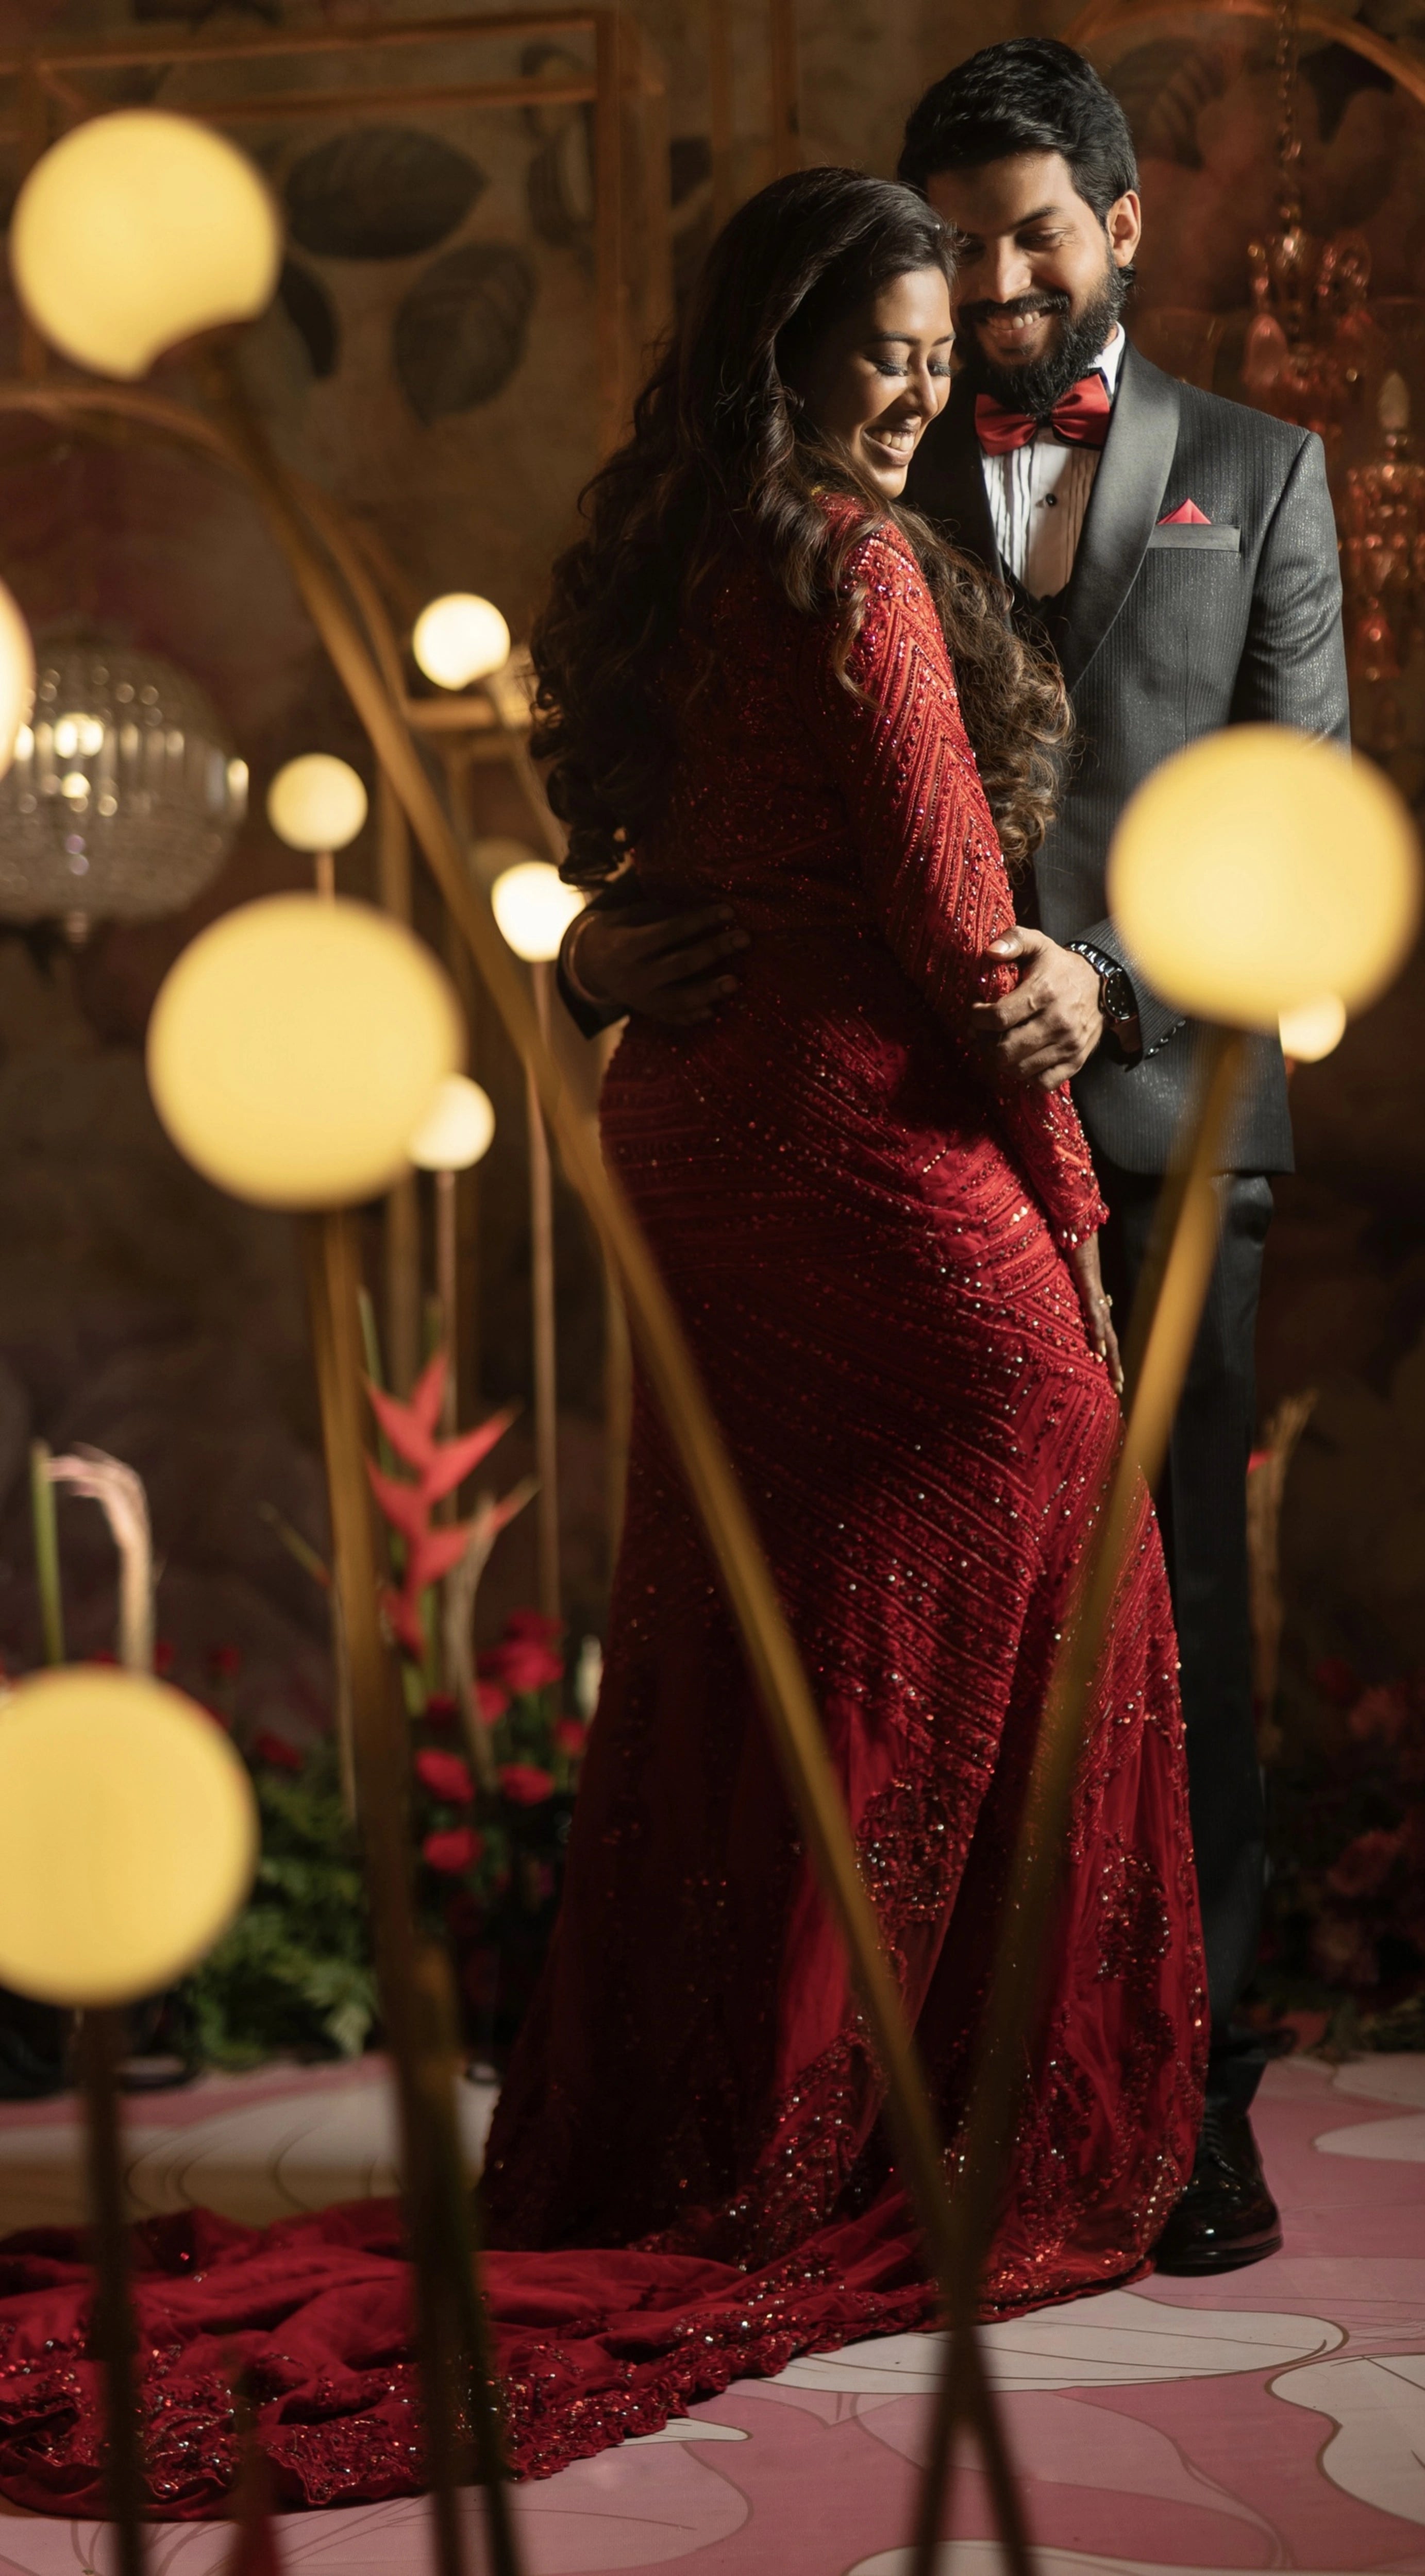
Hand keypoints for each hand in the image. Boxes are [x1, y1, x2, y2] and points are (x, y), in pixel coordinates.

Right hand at [567, 900, 750, 1027]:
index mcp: (628, 944)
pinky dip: (692, 1017)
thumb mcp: (631, 916)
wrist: (589, 964)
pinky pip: (672, 1018)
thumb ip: (661, 915)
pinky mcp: (648, 1013)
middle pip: (681, 964)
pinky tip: (713, 1011)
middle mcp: (634, 974)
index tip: (729, 910)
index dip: (700, 920)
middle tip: (744, 938)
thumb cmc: (619, 931)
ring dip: (709, 991)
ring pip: (679, 998)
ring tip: (736, 983)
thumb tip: (703, 909)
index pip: (670, 931)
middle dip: (714, 950)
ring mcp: (641, 999)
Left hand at [969, 927, 1103, 1090]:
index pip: (999, 1017)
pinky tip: (1021, 1058)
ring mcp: (1069, 1045)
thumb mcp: (1038, 943)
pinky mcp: (1076, 1061)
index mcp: (1044, 992)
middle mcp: (1058, 1022)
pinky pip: (1043, 1083)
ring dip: (1001, 1062)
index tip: (975, 1013)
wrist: (1102, 984)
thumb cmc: (1059, 966)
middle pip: (1005, 1051)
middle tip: (981, 1034)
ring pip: (1020, 1070)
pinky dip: (1027, 1076)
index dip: (977, 1019)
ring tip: (997, 1045)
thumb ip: (1013, 940)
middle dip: (984, 1044)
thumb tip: (990, 951)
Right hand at [1067, 1235, 1122, 1395]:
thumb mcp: (1067, 1273)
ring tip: (1114, 1379)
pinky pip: (1094, 1317)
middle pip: (1112, 1339)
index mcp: (1094, 1300)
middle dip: (1115, 1365)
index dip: (1109, 1353)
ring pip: (1108, 1333)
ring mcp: (1096, 1295)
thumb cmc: (1071, 1243)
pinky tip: (1100, 1352)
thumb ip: (1071, 1288)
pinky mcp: (1090, 1288)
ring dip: (1112, 1358)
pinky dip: (1098, 1336)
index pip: (1104, 1332)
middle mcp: (1099, 1301)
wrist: (1077, 1222)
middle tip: (1119, 1388)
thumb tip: (1074, 1297)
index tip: (1109, 1374)